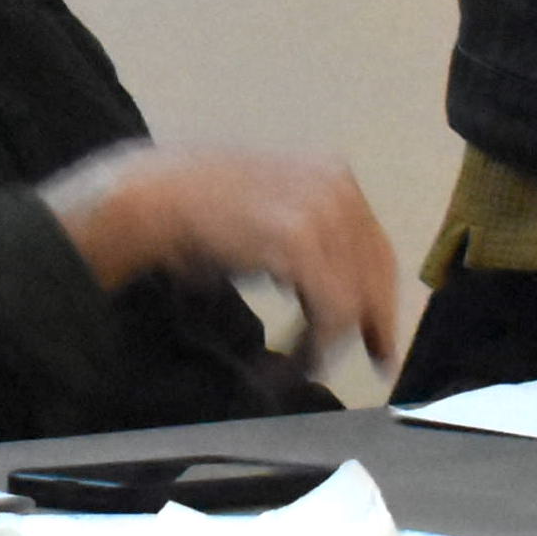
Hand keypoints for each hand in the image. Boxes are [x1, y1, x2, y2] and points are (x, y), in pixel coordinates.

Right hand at [40, 143, 399, 368]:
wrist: (155, 197)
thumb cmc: (196, 211)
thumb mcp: (268, 211)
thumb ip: (307, 238)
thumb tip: (331, 287)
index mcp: (331, 174)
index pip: (376, 246)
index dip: (381, 296)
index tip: (381, 335)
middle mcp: (336, 187)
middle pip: (376, 271)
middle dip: (371, 320)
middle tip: (373, 359)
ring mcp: (321, 212)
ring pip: (354, 296)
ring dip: (331, 338)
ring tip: (304, 361)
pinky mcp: (301, 242)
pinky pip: (330, 311)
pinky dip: (315, 345)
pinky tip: (295, 359)